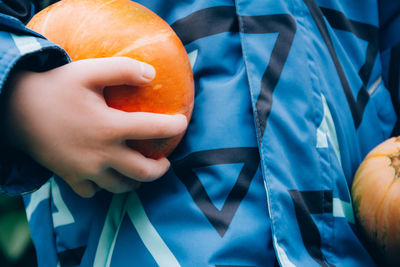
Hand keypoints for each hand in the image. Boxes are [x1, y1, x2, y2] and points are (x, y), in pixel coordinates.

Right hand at [3, 57, 187, 197]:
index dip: (174, 127)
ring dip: (135, 181)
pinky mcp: (69, 177)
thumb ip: (123, 70)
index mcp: (110, 127)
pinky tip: (105, 175)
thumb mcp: (89, 71)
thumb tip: (152, 74)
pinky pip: (93, 192)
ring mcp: (85, 170)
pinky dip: (104, 186)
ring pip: (121, 187)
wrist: (13, 109)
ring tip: (138, 171)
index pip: (154, 130)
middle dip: (160, 169)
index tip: (182, 123)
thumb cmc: (54, 87)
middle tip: (165, 161)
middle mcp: (102, 154)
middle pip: (143, 172)